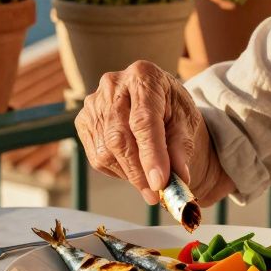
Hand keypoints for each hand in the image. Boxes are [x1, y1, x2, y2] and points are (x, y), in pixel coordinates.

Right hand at [74, 60, 218, 204]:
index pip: (144, 120)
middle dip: (139, 172)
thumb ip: (181, 148)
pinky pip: (97, 156)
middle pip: (119, 137)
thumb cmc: (173, 111)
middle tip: (156, 195)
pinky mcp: (83, 121)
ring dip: (129, 174)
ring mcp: (94, 102)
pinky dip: (117, 169)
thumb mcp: (186, 123)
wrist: (157, 103)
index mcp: (144, 76)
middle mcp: (113, 84)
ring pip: (106, 151)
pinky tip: (133, 165)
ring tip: (149, 179)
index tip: (160, 182)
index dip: (151, 154)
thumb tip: (178, 177)